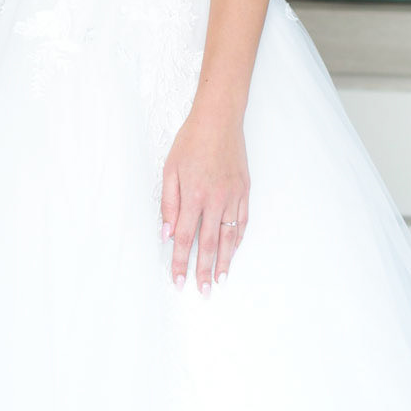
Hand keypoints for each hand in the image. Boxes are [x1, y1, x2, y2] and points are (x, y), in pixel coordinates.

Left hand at [160, 105, 248, 293]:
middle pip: (209, 244)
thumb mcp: (169, 170)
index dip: (179, 262)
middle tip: (203, 291)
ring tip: (221, 280)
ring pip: (229, 237)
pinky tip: (234, 251)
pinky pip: (242, 221)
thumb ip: (168, 203)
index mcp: (193, 195)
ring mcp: (233, 196)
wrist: (219, 119)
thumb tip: (165, 233)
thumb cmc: (190, 142)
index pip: (183, 238)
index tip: (177, 281)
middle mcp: (215, 200)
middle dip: (204, 271)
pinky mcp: (245, 190)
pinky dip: (238, 239)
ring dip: (225, 261)